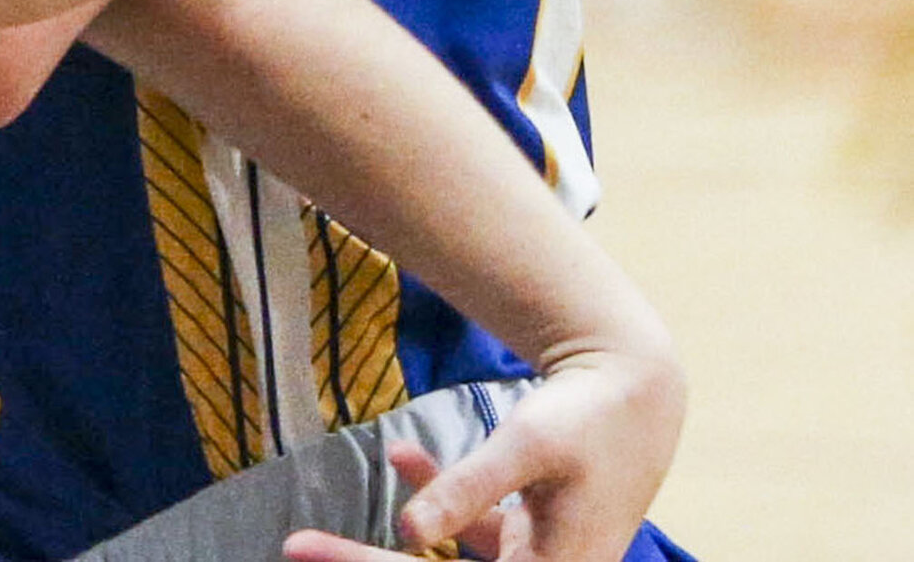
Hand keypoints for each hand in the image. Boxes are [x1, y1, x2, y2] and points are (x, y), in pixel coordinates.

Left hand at [283, 343, 685, 561]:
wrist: (638, 389)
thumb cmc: (591, 418)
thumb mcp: (528, 447)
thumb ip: (469, 489)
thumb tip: (409, 531)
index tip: (306, 549)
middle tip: (297, 549)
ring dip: (388, 551)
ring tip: (313, 541)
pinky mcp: (533, 542)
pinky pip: (471, 536)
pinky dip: (438, 503)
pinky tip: (402, 455)